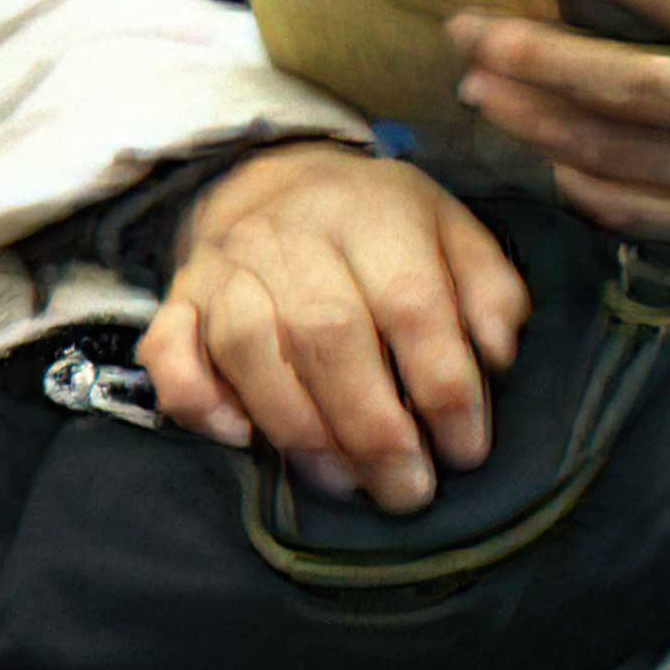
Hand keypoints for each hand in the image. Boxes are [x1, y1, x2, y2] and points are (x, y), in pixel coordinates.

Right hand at [142, 141, 530, 515]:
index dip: (443, 386)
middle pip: (328, 334)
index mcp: (373, 214)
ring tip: (346, 482)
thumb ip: (488, 291)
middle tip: (407, 490)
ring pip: (250, 350)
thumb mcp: (453, 231)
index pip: (412, 305)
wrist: (275, 179)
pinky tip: (241, 440)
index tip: (465, 451)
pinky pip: (171, 353)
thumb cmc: (380, 225)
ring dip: (300, 430)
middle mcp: (291, 235)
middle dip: (373, 428)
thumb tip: (498, 356)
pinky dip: (200, 402)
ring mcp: (224, 267)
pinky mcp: (177, 300)